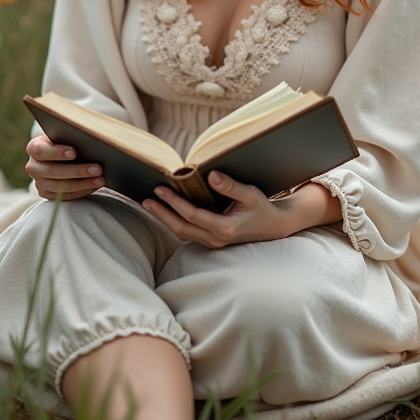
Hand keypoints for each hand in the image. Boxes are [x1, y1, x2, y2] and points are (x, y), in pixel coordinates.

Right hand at [25, 134, 104, 199]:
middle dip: (77, 171)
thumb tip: (89, 141)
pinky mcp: (47, 194)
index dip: (57, 152)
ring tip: (100, 179)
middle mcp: (33, 167)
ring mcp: (39, 182)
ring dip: (83, 183)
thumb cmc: (63, 140)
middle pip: (53, 171)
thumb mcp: (62, 135)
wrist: (57, 154)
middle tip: (98, 168)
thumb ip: (70, 137)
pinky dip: (81, 191)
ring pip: (60, 187)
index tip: (74, 152)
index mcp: (33, 148)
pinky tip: (94, 185)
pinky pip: (65, 196)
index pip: (41, 151)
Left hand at [142, 170, 299, 247]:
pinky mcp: (212, 241)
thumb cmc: (262, 208)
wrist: (273, 227)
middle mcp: (216, 239)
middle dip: (162, 213)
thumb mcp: (251, 194)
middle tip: (146, 199)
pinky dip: (175, 222)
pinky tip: (167, 212)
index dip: (174, 202)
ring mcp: (213, 243)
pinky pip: (188, 233)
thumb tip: (210, 175)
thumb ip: (231, 186)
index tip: (160, 189)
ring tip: (151, 204)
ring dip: (165, 219)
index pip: (192, 215)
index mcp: (225, 228)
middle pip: (181, 228)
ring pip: (182, 233)